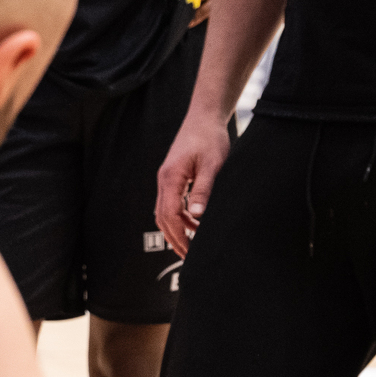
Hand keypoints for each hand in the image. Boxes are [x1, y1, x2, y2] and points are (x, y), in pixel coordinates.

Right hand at [155, 113, 230, 256]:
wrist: (204, 118)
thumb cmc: (210, 138)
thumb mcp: (212, 165)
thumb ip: (203, 190)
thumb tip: (196, 216)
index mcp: (171, 177)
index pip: (169, 215)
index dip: (178, 236)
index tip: (189, 253)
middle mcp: (164, 180)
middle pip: (162, 217)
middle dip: (174, 239)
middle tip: (188, 258)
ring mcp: (167, 179)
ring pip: (165, 212)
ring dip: (177, 230)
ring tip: (193, 246)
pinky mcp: (174, 178)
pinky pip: (172, 203)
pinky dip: (181, 218)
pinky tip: (195, 225)